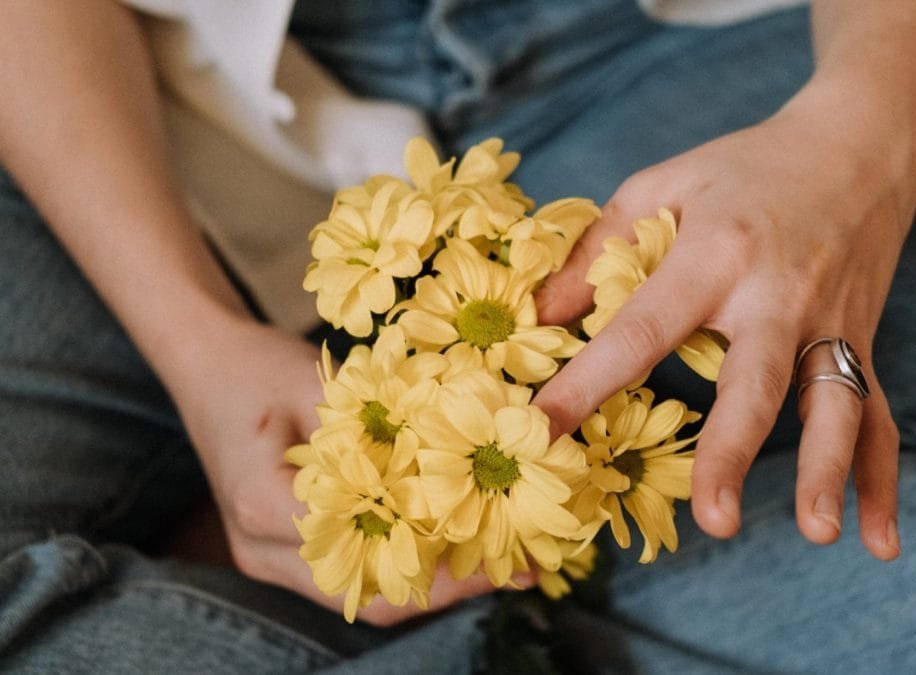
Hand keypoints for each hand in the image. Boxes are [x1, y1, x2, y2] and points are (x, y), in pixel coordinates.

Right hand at [164, 313, 509, 625]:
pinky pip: (355, 575)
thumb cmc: (257, 364)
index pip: (366, 549)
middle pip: (367, 594)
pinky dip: (408, 565)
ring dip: (435, 583)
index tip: (499, 540)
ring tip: (504, 561)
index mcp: (263, 504)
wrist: (205, 365)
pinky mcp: (285, 554)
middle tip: (521, 566)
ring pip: (363, 596)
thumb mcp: (318, 381)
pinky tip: (456, 545)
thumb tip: (464, 452)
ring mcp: (269, 559)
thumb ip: (378, 424)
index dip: (438, 554)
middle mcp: (262, 550)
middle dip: (450, 586)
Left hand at [534, 82, 915, 560]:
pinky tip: (878, 538)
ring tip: (817, 533)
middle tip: (713, 519)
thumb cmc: (747, 167)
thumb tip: (541, 316)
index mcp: (715, 255)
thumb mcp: (664, 185)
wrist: (859, 144)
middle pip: (755, 383)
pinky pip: (879, 416)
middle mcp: (777, 295)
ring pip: (834, 405)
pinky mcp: (862, 340)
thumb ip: (599, 247)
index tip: (542, 433)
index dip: (589, 384)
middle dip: (733, 452)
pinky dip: (881, 480)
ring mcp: (829, 323)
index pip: (642, 332)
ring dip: (826, 472)